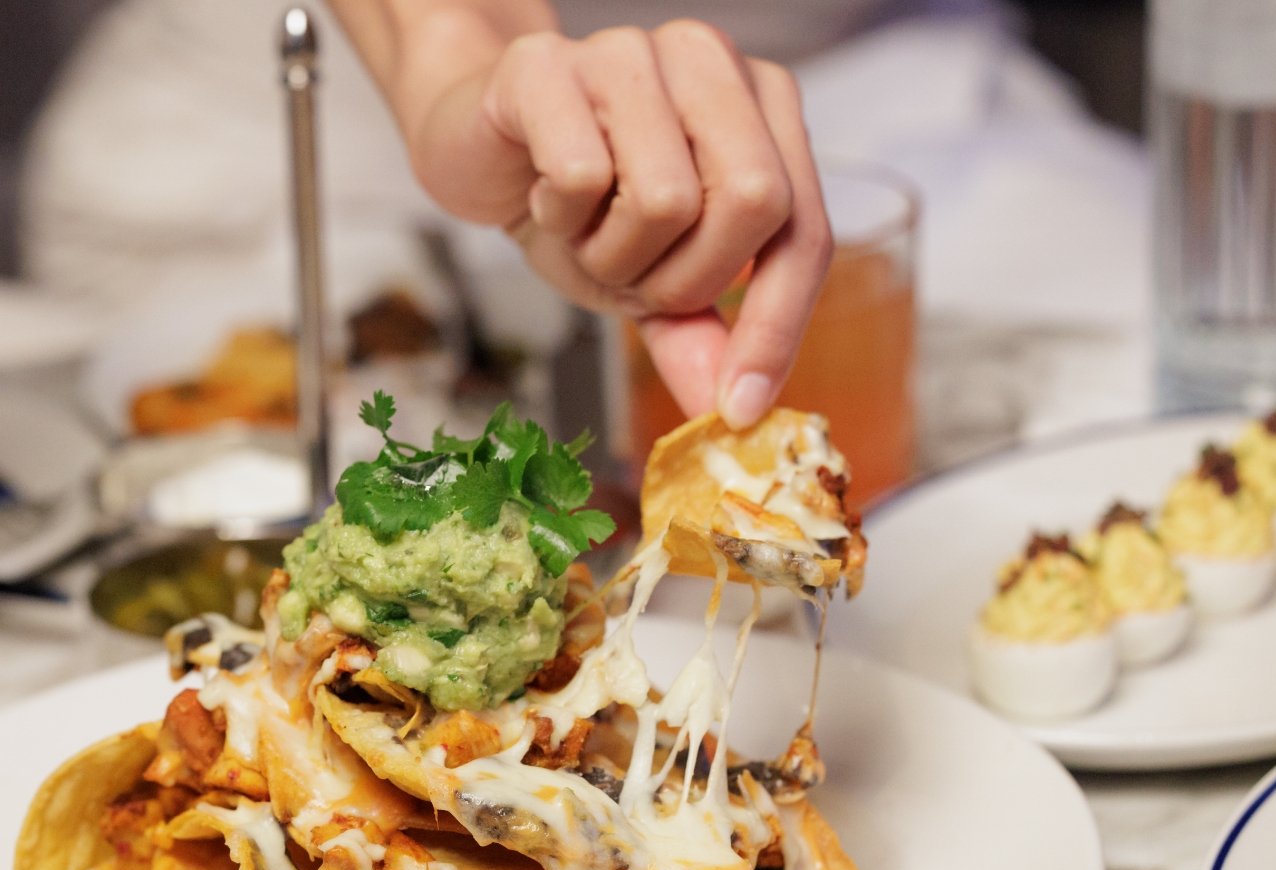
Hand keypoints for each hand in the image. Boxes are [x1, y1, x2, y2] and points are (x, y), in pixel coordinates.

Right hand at [399, 19, 831, 429]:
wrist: (472, 148)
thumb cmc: (575, 200)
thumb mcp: (646, 276)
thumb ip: (696, 332)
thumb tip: (730, 412)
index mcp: (760, 104)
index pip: (803, 225)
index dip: (778, 323)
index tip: (740, 405)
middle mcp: (710, 62)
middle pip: (753, 202)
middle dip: (684, 281)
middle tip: (629, 281)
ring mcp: (632, 52)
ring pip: (665, 200)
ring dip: (609, 254)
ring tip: (579, 231)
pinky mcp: (550, 64)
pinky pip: (582, 176)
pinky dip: (558, 218)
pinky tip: (542, 195)